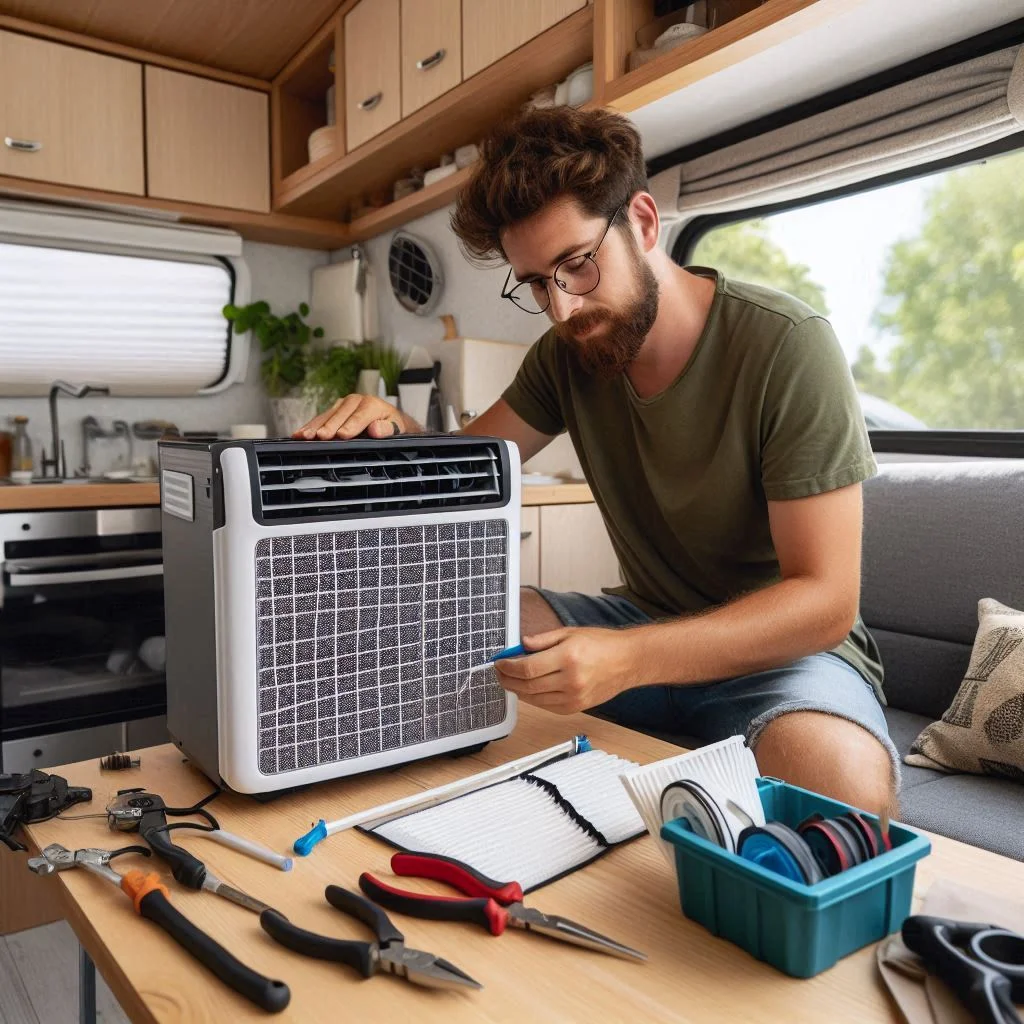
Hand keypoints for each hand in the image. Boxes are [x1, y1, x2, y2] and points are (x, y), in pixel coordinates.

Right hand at [293, 394, 417, 440]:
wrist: (387, 419)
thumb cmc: (391, 425)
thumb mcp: (396, 428)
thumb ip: (387, 429)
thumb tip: (376, 429)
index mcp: (372, 404)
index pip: (359, 416)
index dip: (350, 426)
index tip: (342, 435)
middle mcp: (355, 401)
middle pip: (340, 415)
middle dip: (329, 426)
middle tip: (320, 437)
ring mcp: (343, 404)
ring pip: (327, 415)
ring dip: (314, 426)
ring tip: (303, 436)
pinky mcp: (334, 410)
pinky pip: (321, 418)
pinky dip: (310, 426)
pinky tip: (298, 434)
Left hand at [494, 627, 637, 714]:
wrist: (628, 661)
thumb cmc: (602, 644)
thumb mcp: (570, 633)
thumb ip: (543, 640)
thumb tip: (520, 645)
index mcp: (567, 657)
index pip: (527, 668)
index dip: (508, 667)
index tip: (500, 663)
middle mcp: (571, 679)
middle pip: (528, 685)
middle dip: (508, 679)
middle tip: (499, 672)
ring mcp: (574, 697)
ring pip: (535, 699)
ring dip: (518, 691)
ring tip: (509, 681)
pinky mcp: (577, 707)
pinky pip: (547, 707)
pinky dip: (533, 699)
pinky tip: (527, 690)